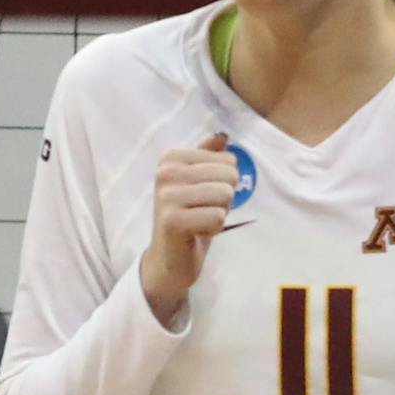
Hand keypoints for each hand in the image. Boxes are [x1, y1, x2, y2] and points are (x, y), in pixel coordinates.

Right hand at [138, 134, 240, 326]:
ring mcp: (166, 196)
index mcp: (171, 157)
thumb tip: (222, 135)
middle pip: (229, 176)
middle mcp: (165, 172)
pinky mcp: (172, 221)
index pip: (228, 160)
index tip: (202, 196)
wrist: (170, 259)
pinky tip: (195, 233)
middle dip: (224, 198)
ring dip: (219, 213)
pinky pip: (218, 217)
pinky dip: (213, 229)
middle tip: (202, 210)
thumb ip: (208, 157)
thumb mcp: (199, 182)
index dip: (224, 182)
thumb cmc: (189, 216)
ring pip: (225, 195)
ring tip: (199, 220)